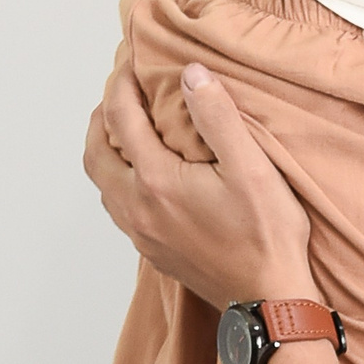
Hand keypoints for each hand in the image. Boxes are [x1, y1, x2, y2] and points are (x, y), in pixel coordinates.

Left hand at [82, 60, 316, 308]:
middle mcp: (138, 207)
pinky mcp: (153, 251)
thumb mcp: (252, 168)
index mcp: (157, 181)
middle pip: (95, 152)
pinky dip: (119, 179)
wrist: (267, 300)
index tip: (128, 62)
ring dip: (106, 150)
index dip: (120, 85)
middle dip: (101, 117)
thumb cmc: (266, 236)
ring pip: (102, 183)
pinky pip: (118, 207)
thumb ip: (218, 117)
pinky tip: (145, 176)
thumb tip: (191, 74)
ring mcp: (142, 233)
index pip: (121, 119)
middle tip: (119, 94)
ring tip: (127, 129)